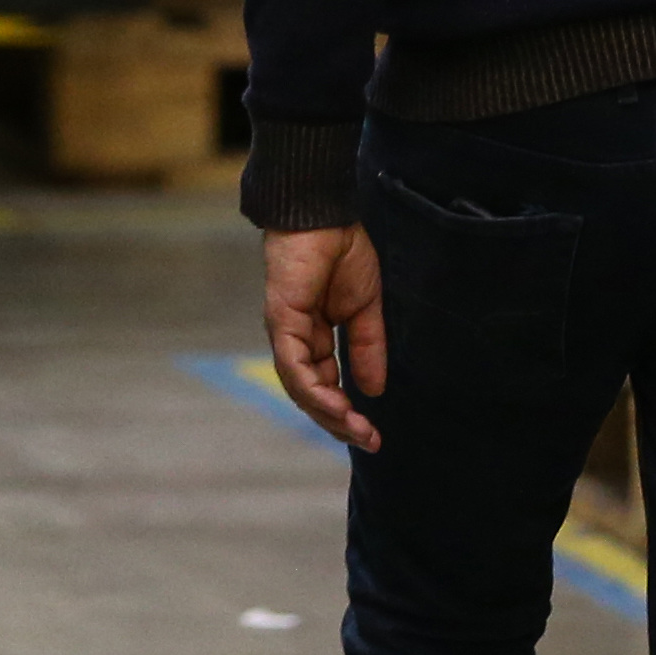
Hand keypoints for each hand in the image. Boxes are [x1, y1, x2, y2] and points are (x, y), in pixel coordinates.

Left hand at [264, 223, 385, 450]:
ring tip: (355, 429)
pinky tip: (336, 405)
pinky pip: (294, 366)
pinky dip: (313, 389)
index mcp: (314, 337)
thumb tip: (374, 389)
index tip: (374, 436)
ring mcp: (286, 332)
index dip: (348, 412)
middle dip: (340, 422)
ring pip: (301, 388)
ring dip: (328, 412)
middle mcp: (296, 340)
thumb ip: (366, 346)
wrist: (325, 213)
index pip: (327, 385)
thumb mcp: (364, 307)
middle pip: (312, 395)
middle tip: (369, 442)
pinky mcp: (281, 321)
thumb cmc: (342, 250)